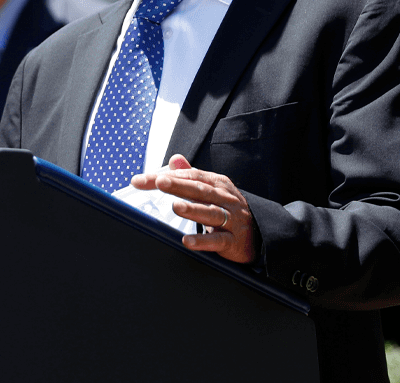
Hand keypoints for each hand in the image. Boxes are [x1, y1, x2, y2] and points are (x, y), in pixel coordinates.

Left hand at [131, 154, 255, 263]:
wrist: (259, 234)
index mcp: (217, 184)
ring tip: (176, 207)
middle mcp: (225, 199)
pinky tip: (187, 241)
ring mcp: (231, 220)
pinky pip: (218, 240)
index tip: (140, 180)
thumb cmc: (228, 208)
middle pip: (200, 190)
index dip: (167, 177)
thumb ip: (191, 175)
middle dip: (179, 186)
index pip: (190, 176)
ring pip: (211, 213)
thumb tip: (174, 159)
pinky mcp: (233, 241)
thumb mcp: (212, 189)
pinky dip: (203, 240)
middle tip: (160, 182)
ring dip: (193, 210)